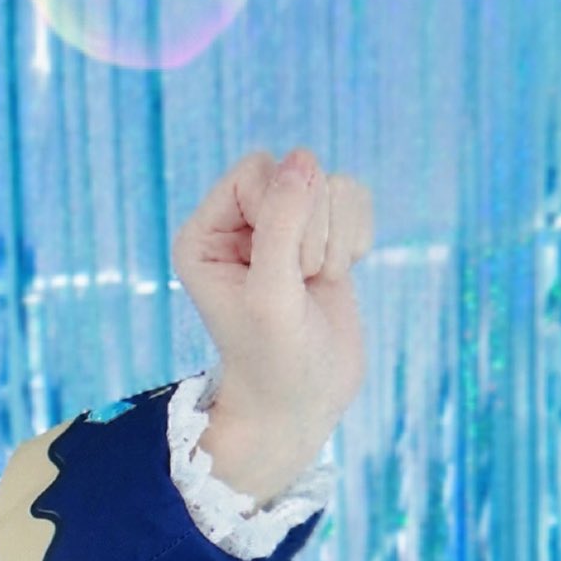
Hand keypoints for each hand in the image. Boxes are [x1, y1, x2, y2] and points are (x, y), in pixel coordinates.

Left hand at [173, 147, 374, 506]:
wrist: (302, 401)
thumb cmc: (274, 359)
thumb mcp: (271, 295)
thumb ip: (281, 225)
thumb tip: (302, 160)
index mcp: (205, 232)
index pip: (257, 171)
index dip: (281, 213)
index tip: (280, 270)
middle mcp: (239, 221)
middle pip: (298, 172)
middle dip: (313, 230)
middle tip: (299, 283)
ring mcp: (282, 223)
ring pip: (331, 184)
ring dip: (335, 240)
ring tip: (313, 285)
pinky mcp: (321, 231)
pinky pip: (355, 196)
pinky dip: (356, 239)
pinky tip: (335, 277)